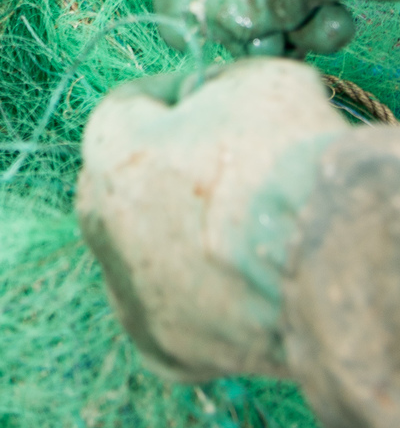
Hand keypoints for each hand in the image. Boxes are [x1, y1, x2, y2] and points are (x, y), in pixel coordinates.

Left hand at [76, 58, 344, 381]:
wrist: (328, 259)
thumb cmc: (286, 161)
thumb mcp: (254, 80)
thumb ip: (219, 85)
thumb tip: (216, 98)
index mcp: (109, 148)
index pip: (127, 107)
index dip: (173, 97)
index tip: (209, 100)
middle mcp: (98, 220)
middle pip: (120, 181)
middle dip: (161, 167)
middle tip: (217, 166)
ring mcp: (126, 290)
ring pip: (136, 252)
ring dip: (170, 237)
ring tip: (230, 231)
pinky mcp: (161, 348)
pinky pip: (162, 311)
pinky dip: (189, 300)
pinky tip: (230, 285)